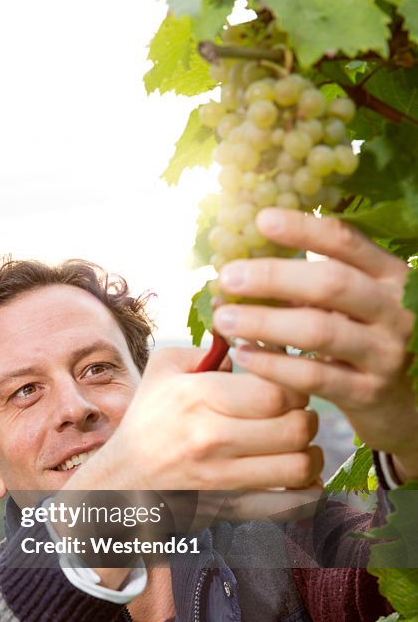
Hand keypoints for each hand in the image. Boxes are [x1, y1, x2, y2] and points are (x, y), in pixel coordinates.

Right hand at [68, 345, 321, 492]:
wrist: (121, 482)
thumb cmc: (148, 420)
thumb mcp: (164, 370)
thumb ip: (208, 348)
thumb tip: (254, 339)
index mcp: (196, 397)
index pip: (276, 390)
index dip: (295, 383)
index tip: (287, 384)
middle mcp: (209, 438)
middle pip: (297, 426)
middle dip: (308, 417)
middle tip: (298, 414)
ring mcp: (221, 478)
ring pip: (300, 465)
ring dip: (310, 454)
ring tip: (299, 445)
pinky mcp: (230, 509)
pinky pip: (291, 505)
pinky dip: (305, 492)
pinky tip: (297, 478)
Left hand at [213, 208, 417, 481]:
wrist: (396, 402)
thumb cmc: (358, 339)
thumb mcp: (346, 304)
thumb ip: (308, 281)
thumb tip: (241, 261)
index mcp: (389, 275)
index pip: (347, 242)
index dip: (304, 229)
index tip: (261, 220)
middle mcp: (395, 309)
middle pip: (331, 283)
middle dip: (273, 276)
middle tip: (228, 276)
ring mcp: (385, 352)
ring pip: (319, 330)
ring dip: (265, 322)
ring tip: (225, 318)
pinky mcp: (367, 391)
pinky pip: (313, 376)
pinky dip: (273, 364)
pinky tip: (243, 355)